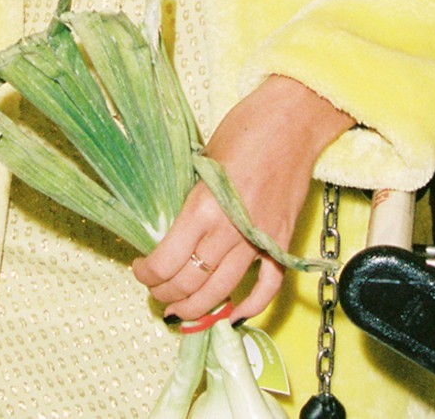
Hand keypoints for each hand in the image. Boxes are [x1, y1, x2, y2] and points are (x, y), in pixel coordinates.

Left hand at [132, 75, 353, 323]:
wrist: (293, 119)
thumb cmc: (245, 127)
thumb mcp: (203, 159)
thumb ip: (193, 199)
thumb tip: (175, 229)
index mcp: (203, 205)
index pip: (166, 261)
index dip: (148, 275)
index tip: (141, 271)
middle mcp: (230, 229)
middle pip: (191, 282)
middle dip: (168, 294)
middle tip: (158, 294)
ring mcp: (260, 238)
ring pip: (223, 291)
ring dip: (198, 308)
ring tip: (182, 311)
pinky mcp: (283, 241)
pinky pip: (268, 288)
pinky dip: (250, 307)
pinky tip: (232, 314)